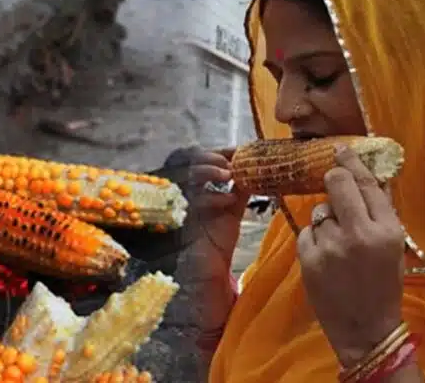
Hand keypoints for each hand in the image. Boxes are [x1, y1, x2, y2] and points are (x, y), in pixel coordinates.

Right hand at [158, 146, 249, 265]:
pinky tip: (228, 201)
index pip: (188, 156)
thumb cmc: (215, 242)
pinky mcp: (176, 222)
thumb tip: (253, 166)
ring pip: (181, 174)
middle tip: (229, 164)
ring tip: (228, 175)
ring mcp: (171, 205)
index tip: (235, 150)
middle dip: (206, 157)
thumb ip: (237, 188)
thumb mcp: (229, 210)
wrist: (207, 274)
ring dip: (207, 170)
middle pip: (179, 158)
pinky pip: (189, 201)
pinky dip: (212, 197)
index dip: (212, 151)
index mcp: (184, 186)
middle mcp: (172, 192)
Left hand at [297, 145, 404, 367]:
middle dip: (333, 178)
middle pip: (337, 184)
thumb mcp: (394, 247)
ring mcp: (331, 246)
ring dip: (326, 219)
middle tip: (333, 178)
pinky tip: (326, 256)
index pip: (366, 183)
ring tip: (338, 243)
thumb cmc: (384, 285)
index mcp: (387, 230)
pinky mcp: (309, 258)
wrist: (365, 328)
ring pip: (320, 211)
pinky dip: (314, 239)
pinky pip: (307, 232)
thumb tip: (368, 175)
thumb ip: (380, 212)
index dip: (351, 162)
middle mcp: (359, 234)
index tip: (341, 150)